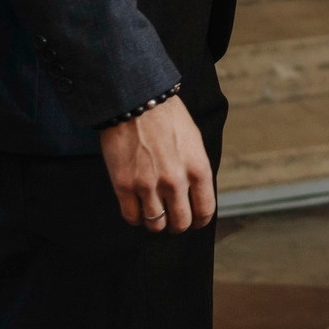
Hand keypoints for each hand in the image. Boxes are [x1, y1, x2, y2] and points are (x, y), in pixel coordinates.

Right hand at [99, 95, 214, 232]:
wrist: (137, 103)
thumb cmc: (167, 118)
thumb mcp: (194, 142)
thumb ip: (195, 169)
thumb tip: (194, 193)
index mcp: (198, 169)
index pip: (205, 209)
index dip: (200, 220)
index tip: (196, 221)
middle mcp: (175, 181)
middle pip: (180, 222)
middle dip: (178, 225)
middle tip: (173, 220)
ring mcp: (148, 186)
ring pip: (155, 224)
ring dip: (156, 223)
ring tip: (155, 214)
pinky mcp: (124, 186)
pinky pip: (131, 216)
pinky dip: (136, 218)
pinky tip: (138, 209)